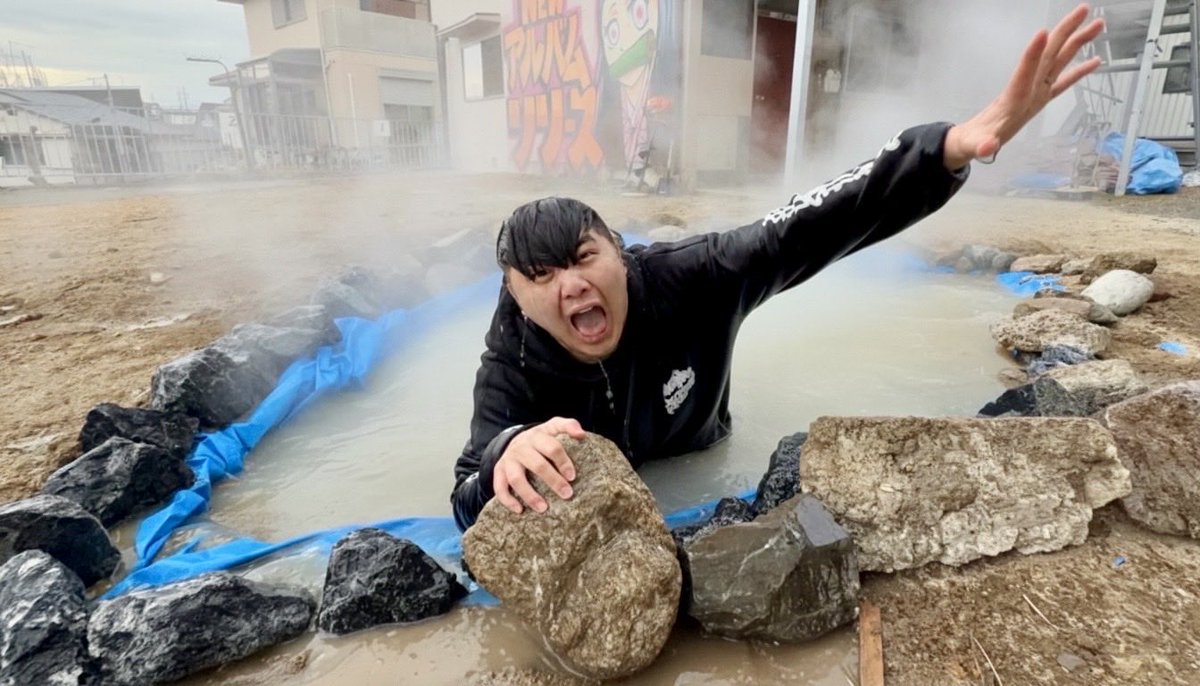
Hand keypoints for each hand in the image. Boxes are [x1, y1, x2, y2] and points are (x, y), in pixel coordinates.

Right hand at [493, 417, 584, 514]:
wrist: (515, 440)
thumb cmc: (541, 438)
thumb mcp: (553, 427)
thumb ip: (568, 425)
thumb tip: (581, 434)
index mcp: (537, 436)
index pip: (552, 447)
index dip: (563, 462)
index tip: (572, 477)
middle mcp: (521, 447)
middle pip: (537, 464)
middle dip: (553, 480)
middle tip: (567, 494)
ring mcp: (508, 460)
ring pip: (516, 479)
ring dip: (529, 495)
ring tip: (544, 508)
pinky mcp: (499, 471)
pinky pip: (499, 487)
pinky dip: (507, 500)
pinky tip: (520, 510)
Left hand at [944, 3, 1104, 169]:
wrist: (973, 139)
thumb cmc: (974, 140)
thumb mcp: (976, 145)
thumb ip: (982, 145)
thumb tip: (986, 146)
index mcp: (1013, 97)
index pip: (1024, 71)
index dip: (1033, 54)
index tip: (1043, 32)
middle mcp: (1027, 87)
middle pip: (1049, 55)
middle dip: (1065, 32)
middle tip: (1083, 10)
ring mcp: (1036, 90)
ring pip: (1060, 61)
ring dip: (1077, 42)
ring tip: (1097, 25)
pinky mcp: (1041, 98)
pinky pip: (1064, 82)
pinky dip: (1079, 71)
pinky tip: (1096, 61)